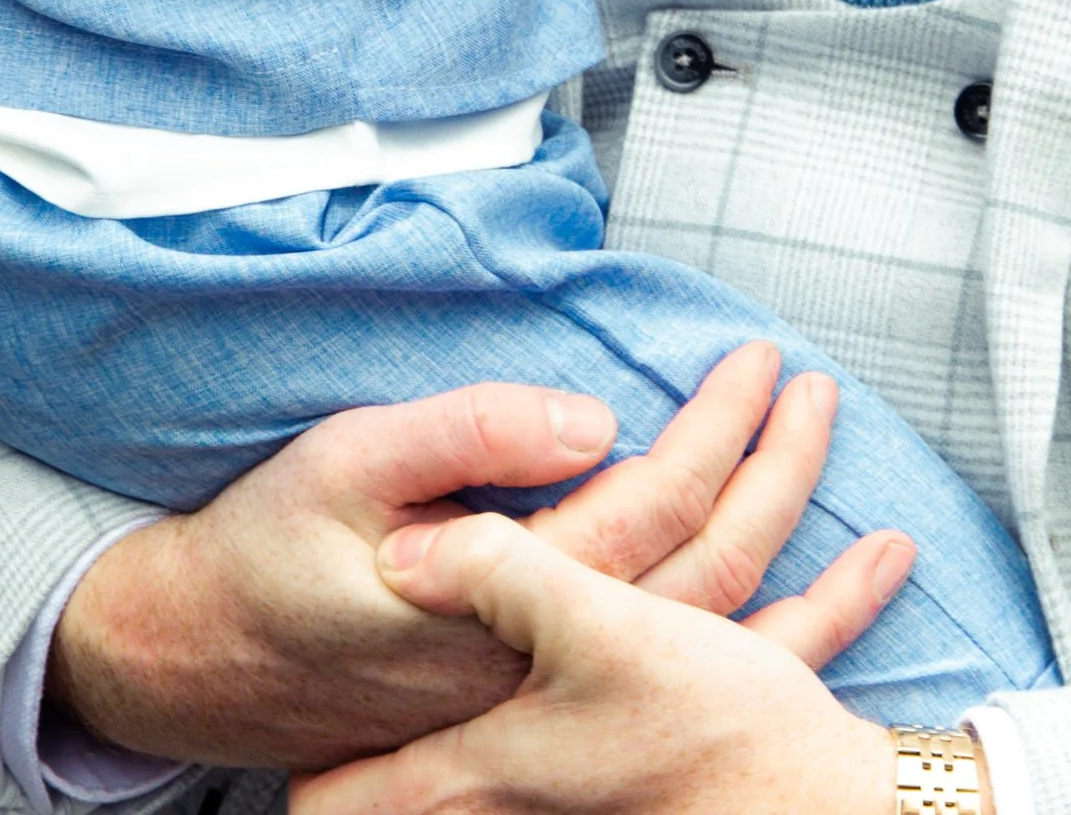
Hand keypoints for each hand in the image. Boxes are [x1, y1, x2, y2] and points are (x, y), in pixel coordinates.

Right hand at [49, 348, 863, 774]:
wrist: (202, 659)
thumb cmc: (272, 546)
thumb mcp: (351, 459)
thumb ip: (471, 433)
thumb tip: (592, 413)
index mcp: (507, 594)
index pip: (652, 505)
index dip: (718, 430)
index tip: (758, 362)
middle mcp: (545, 660)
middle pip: (702, 574)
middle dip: (777, 480)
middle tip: (820, 397)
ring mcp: (547, 699)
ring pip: (704, 643)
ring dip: (796, 578)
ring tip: (868, 521)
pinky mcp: (537, 709)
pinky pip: (672, 680)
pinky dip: (757, 649)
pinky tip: (806, 625)